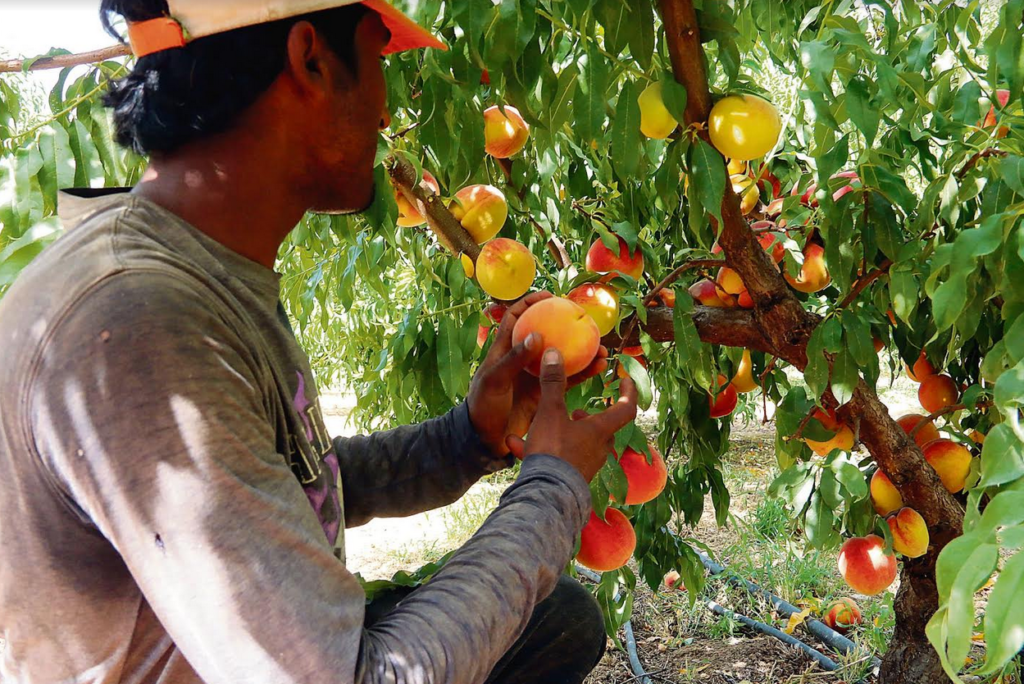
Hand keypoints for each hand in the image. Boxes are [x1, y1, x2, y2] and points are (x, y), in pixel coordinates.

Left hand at [467, 292, 608, 456]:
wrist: (486, 439)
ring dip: (582, 352)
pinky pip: (568, 379)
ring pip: (562, 357)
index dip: (530, 303)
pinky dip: (584, 373)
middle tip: (584, 321)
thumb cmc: (483, 406)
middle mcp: (522, 358)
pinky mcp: (546, 392)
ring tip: (601, 348)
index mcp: (504, 349)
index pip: (516, 317)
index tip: (549, 296)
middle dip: (565, 326)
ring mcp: (535, 375)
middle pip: (546, 334)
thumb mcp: (494, 380)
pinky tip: (599, 367)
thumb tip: (537, 335)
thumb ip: (514, 358)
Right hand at [508, 349, 637, 481]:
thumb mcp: (550, 412)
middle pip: (602, 428)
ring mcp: (586, 465)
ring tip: (543, 427)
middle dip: (587, 417)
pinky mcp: (571, 477)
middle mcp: (599, 449)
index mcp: (600, 430)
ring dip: (565, 432)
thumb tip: (554, 353)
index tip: (625, 378)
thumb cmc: (554, 450)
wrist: (546, 495)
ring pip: (579, 443)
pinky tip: (517, 445)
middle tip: (576, 410)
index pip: (626, 407)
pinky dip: (544, 449)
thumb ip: (553, 383)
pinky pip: (561, 458)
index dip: (628, 391)